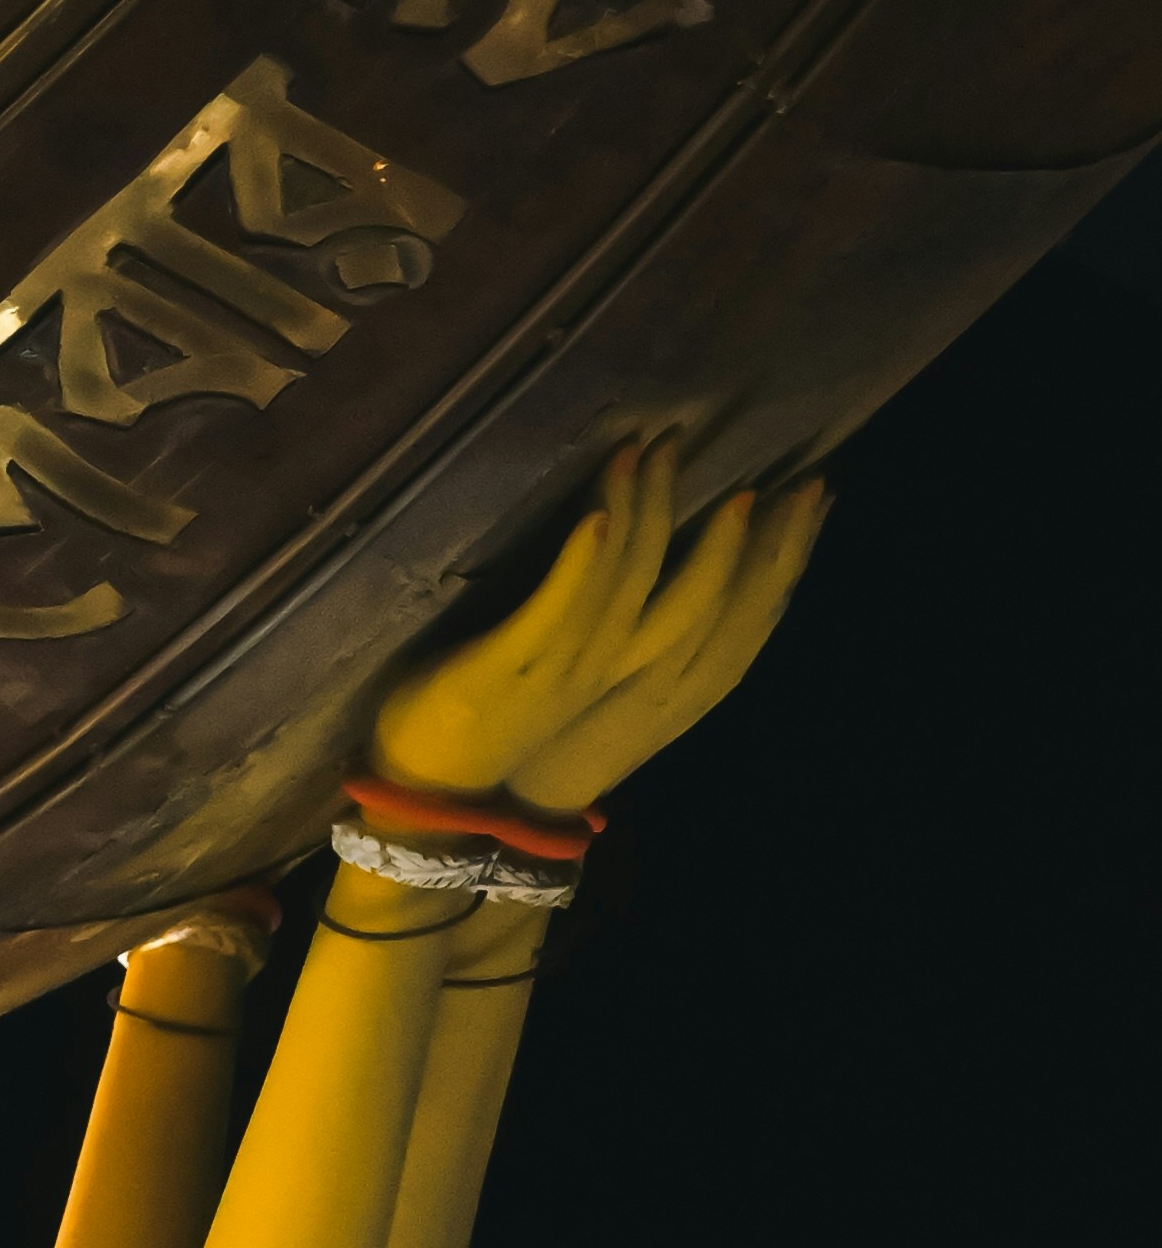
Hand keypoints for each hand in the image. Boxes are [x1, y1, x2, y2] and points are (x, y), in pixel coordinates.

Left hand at [369, 443, 826, 817]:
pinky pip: (554, 611)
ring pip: (625, 587)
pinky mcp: (507, 668)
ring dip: (644, 514)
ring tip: (659, 453)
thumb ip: (629, 635)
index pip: (738, 619)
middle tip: (765, 476)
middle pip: (700, 602)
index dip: (780, 558)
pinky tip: (599, 517)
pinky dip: (580, 564)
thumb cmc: (507, 726)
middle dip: (740, 540)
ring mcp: (564, 672)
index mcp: (650, 688)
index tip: (813, 497)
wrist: (434, 794)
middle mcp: (618, 679)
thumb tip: (659, 571)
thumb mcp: (587, 682)